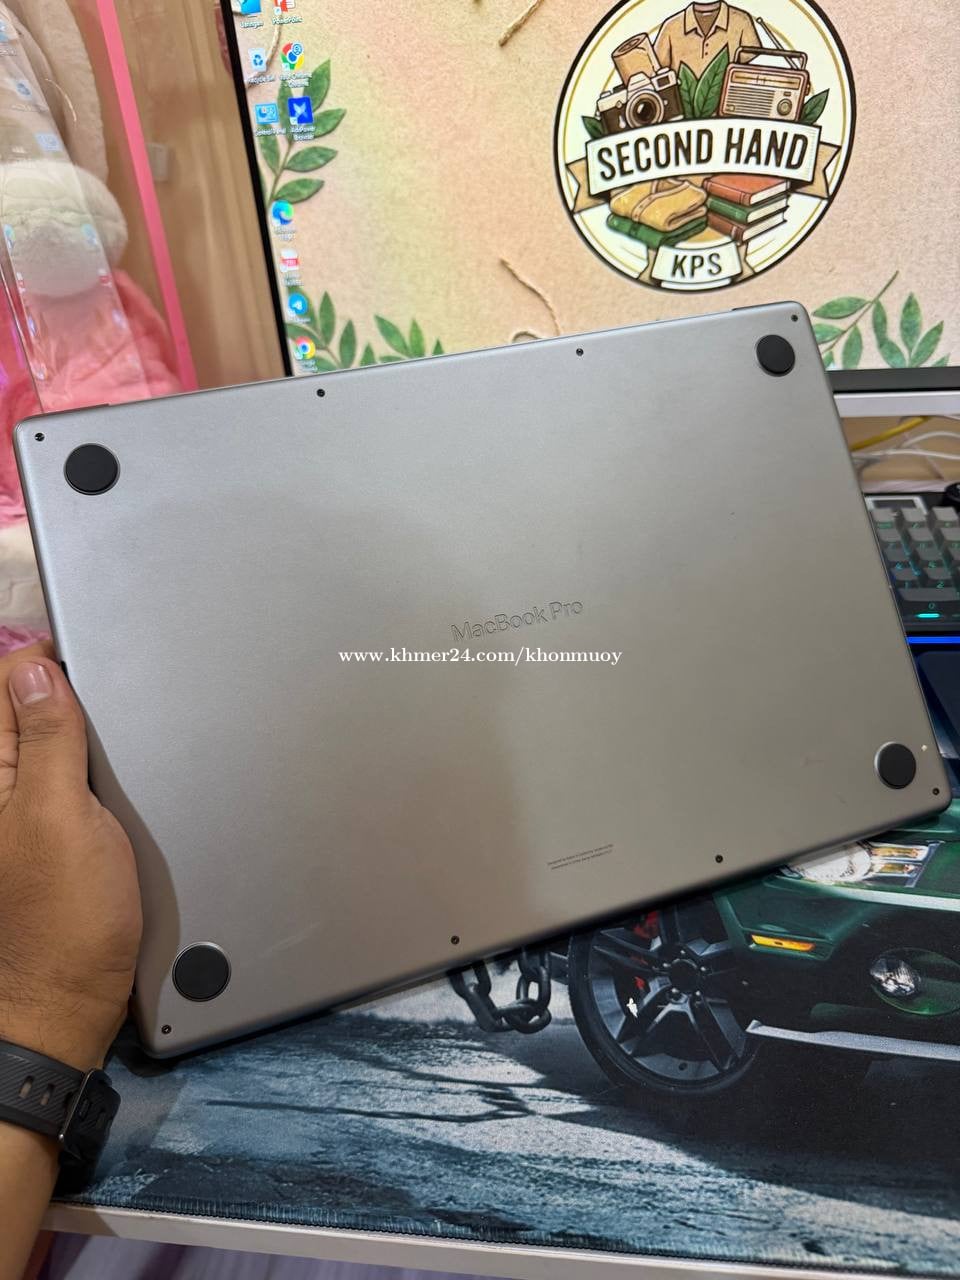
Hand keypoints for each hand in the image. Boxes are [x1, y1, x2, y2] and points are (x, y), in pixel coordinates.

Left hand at [0, 642, 141, 1069]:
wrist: (70, 1002)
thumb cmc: (64, 921)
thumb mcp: (59, 817)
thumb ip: (45, 740)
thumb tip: (34, 665)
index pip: (4, 682)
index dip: (47, 661)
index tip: (93, 665)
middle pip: (24, 707)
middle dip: (71, 698)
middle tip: (111, 722)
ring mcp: (17, 813)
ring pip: (50, 741)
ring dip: (85, 736)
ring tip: (113, 760)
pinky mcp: (44, 834)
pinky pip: (64, 777)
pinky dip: (92, 771)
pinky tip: (115, 789)